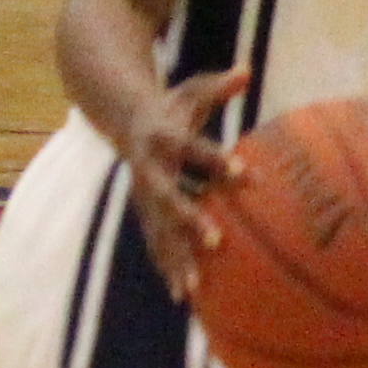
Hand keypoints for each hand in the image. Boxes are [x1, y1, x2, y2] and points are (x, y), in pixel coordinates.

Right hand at [123, 69, 248, 300]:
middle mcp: (149, 169)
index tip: (247, 175)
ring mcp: (142, 194)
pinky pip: (155, 242)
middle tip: (216, 241)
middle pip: (168, 198)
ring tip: (194, 289)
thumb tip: (246, 69)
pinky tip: (185, 298)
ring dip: (175, 257)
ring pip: (157, 229)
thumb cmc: (171, 106)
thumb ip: (219, 85)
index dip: (217, 161)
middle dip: (188, 220)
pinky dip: (168, 268)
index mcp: (164, 138)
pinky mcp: (143, 212)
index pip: (193, 149)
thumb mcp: (192, 90)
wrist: (121, 118)